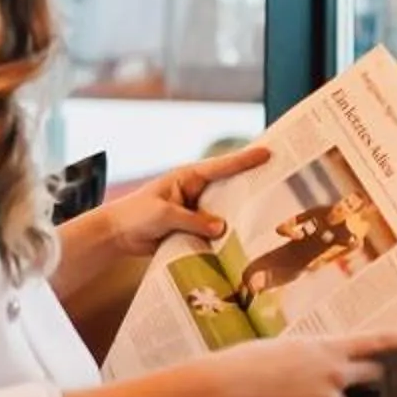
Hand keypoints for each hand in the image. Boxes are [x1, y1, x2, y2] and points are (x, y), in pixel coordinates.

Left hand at [101, 144, 268, 257]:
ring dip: (240, 216)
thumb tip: (222, 227)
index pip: (221, 167)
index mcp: (188, 178)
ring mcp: (196, 211)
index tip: (267, 153)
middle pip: (229, 188)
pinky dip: (226, 237)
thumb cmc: (135, 215)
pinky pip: (214, 232)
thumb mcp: (164, 215)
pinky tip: (243, 243)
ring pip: (224, 212)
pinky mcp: (193, 230)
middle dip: (251, 186)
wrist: (117, 235)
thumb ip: (193, 220)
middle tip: (279, 184)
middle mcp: (196, 192)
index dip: (244, 160)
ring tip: (268, 216)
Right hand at [218, 326, 396, 396]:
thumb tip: (327, 371)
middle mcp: (337, 373)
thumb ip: (317, 357)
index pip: (381, 341)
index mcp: (331, 347)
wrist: (229, 387)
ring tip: (286, 396)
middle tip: (335, 377)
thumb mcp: (291, 348)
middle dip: (361, 379)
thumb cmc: (252, 361)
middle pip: (370, 376)